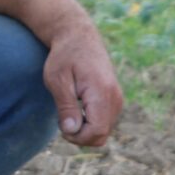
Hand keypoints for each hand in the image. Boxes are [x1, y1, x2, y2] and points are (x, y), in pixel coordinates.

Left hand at [43, 22, 123, 147]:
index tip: (61, 126)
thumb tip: (72, 131)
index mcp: (102, 93)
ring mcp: (117, 100)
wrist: (79, 37)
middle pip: (101, 136)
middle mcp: (115, 98)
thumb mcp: (57, 80)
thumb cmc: (64, 57)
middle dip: (79, 137)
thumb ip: (66, 106)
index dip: (77, 137)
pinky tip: (76, 111)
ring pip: (103, 132)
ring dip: (84, 131)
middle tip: (62, 121)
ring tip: (68, 114)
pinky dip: (89, 124)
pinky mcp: (114, 100)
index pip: (96, 131)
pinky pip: (104, 123)